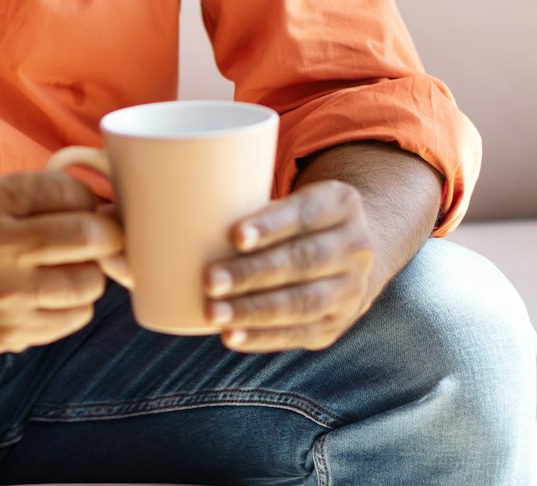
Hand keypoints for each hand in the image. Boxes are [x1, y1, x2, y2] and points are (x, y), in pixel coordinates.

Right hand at [0, 170, 124, 356]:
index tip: (83, 206)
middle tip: (99, 235)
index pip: (71, 192)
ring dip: (89, 271)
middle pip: (93, 237)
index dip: (88, 198)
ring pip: (91, 282)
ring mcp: (5, 298)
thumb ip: (41, 191)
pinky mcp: (12, 334)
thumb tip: (105, 206)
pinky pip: (76, 317)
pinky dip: (74, 303)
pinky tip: (50, 293)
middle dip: (107, 233)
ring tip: (67, 266)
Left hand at [202, 179, 376, 351]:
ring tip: (214, 313)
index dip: (272, 225)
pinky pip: (300, 334)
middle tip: (210, 280)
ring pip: (303, 302)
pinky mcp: (336, 324)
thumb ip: (250, 202)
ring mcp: (350, 290)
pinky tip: (232, 335)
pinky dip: (263, 337)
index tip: (234, 236)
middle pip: (303, 260)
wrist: (352, 252)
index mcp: (341, 204)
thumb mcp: (293, 198)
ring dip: (254, 311)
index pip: (306, 213)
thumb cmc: (296, 220)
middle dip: (254, 273)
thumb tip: (183, 209)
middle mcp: (354, 247)